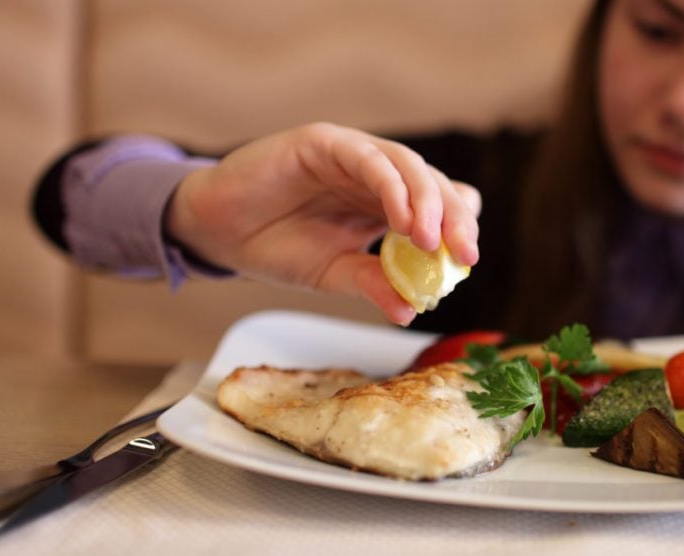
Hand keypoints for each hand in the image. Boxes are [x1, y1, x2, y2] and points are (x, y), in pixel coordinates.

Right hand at [165, 122, 480, 325]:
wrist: (217, 231)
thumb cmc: (275, 246)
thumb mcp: (332, 273)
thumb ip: (372, 283)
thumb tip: (411, 310)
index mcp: (385, 203)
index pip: (439, 207)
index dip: (459, 228)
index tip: (467, 263)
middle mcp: (376, 175)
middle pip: (434, 184)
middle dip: (453, 219)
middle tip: (463, 255)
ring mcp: (352, 154)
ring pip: (408, 166)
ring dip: (427, 202)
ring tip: (432, 241)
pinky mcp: (324, 141)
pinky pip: (368, 158)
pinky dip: (391, 186)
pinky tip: (402, 219)